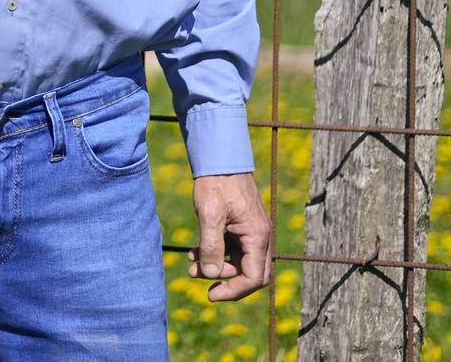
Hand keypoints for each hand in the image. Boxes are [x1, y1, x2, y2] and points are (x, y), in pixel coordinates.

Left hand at [189, 171, 270, 301]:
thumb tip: (210, 274)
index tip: (210, 294)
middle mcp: (260, 236)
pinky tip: (194, 253)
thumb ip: (210, 246)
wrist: (219, 158)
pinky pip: (232, 249)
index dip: (233, 290)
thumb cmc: (216, 183)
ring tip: (190, 266)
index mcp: (257, 236)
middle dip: (225, 280)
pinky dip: (215, 253)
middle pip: (250, 274)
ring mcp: (252, 232)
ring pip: (238, 262)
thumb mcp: (209, 214)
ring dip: (216, 267)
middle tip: (198, 279)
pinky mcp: (241, 226)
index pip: (253, 277)